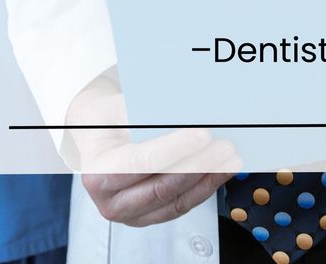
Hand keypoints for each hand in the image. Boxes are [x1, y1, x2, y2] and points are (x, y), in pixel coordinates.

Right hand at [65, 75, 238, 225]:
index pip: (144, 162)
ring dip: (207, 179)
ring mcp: (130, 215)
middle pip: (163, 186)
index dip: (176, 149)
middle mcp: (111, 202)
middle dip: (199, 165)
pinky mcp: (148, 217)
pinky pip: (180, 206)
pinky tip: (219, 172)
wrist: (97, 142)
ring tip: (229, 159)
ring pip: (176, 201)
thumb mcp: (118, 109)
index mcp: (98, 173)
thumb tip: (187, 112)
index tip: (203, 135)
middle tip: (223, 145)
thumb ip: (147, 113)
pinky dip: (203, 189)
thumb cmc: (107, 123)